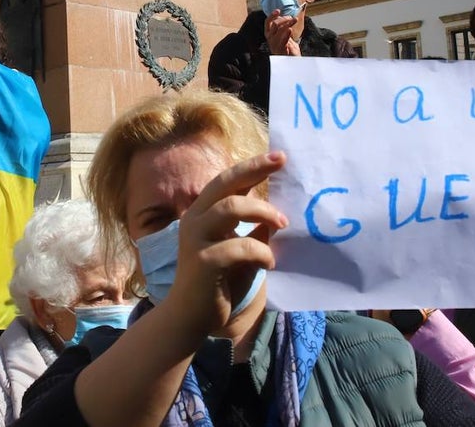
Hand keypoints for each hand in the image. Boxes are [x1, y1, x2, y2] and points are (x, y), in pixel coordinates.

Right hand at [165, 151, 288, 335]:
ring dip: (262, 212)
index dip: (251, 166)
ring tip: (283, 223)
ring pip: (230, 208)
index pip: (227, 181)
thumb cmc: (219, 282)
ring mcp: (196, 239)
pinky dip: (261, 251)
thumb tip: (279, 212)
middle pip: (224, 184)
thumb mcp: (240, 249)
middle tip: (280, 163)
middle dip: (253, 169)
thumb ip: (253, 229)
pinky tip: (270, 262)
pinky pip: (239, 246)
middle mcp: (195, 219)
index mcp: (203, 213)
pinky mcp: (204, 261)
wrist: (192, 317)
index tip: (279, 156)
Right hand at [263, 11, 298, 55]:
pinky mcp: (280, 51)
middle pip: (274, 25)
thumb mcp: (286, 36)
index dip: (271, 16)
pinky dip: (286, 35)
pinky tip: (290, 30)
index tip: (278, 10)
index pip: (267, 23)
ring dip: (288, 23)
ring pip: (279, 31)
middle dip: (283, 19)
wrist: (292, 61)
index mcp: (270, 35)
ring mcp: (274, 45)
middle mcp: (270, 39)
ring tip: (294, 20)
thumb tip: (286, 17)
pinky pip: (282, 41)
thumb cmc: (289, 49)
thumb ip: (284, 28)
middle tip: (292, 18)